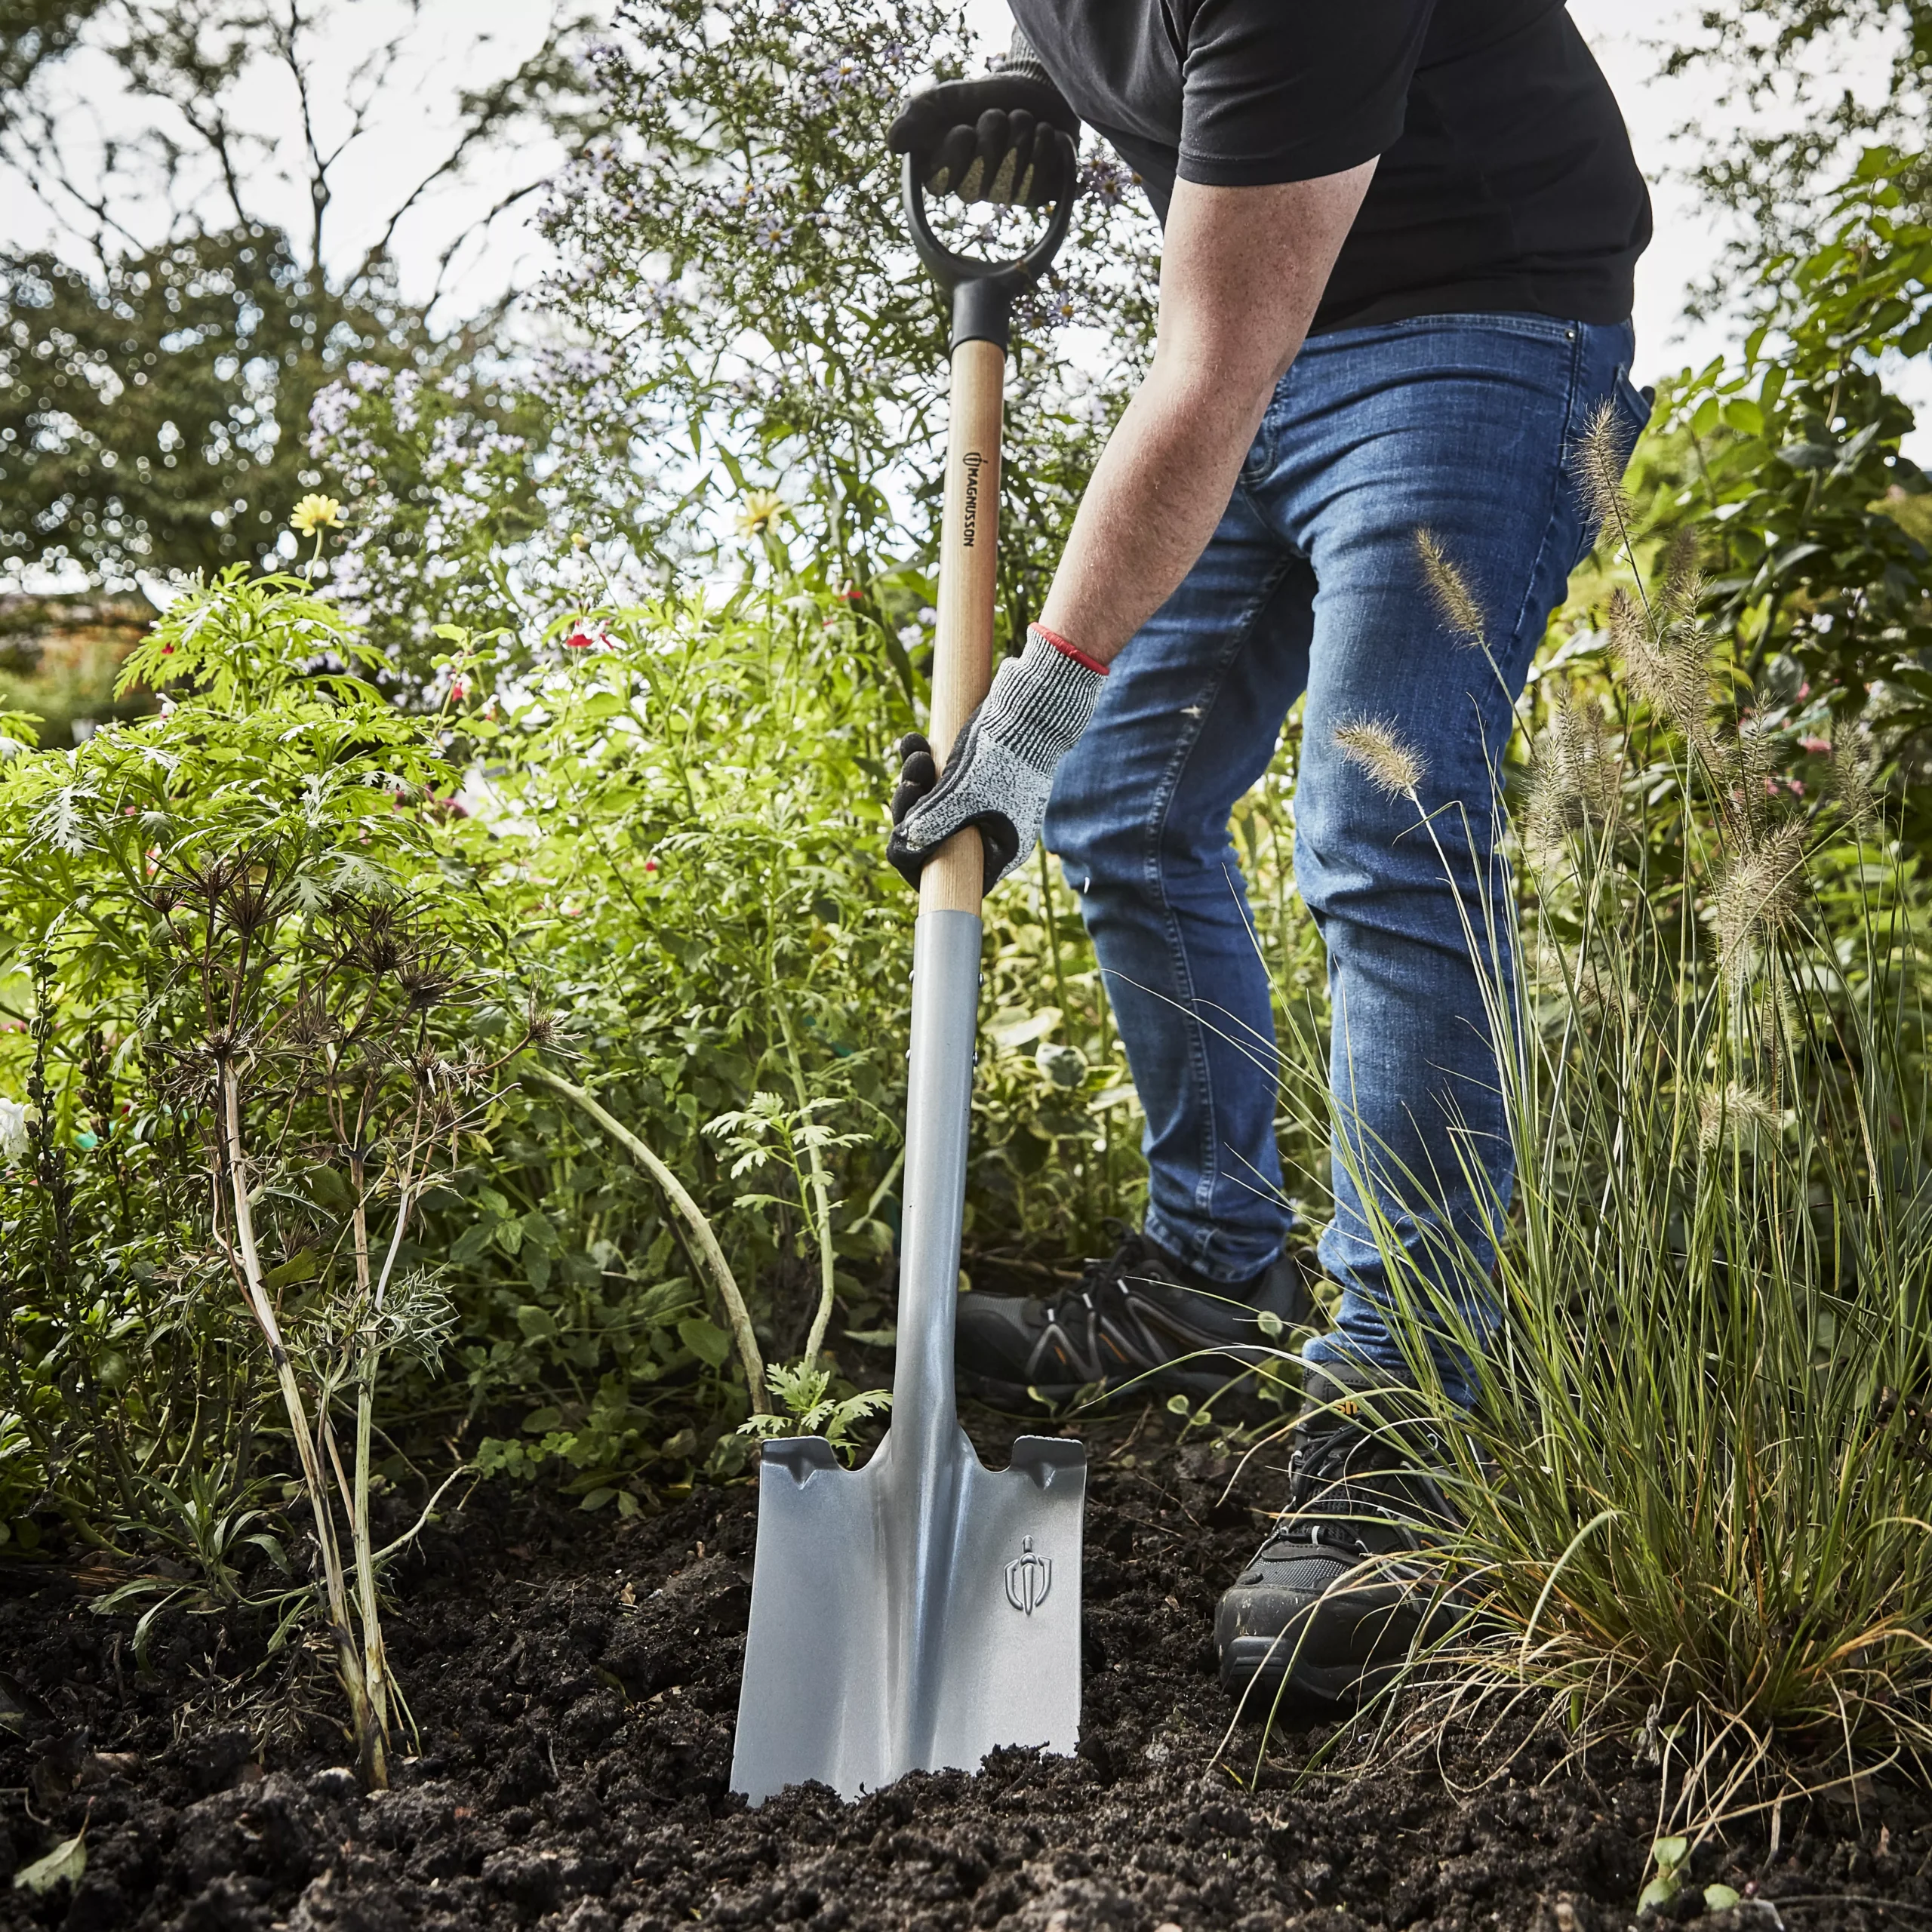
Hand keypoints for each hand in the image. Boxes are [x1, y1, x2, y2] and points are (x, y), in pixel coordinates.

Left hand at [886, 625, 1105, 891]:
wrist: (1033, 703)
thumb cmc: (1004, 753)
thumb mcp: (962, 796)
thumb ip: (930, 827)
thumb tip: (900, 851)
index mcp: (1000, 850)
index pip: (951, 875)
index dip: (918, 864)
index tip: (899, 841)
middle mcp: (991, 831)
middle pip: (934, 838)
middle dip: (912, 809)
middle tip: (908, 781)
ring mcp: (984, 802)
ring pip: (932, 805)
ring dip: (914, 778)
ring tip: (917, 751)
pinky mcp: (975, 775)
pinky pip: (939, 779)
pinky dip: (923, 762)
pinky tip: (915, 740)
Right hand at [888, 72, 1078, 206]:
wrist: (1032, 88)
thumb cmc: (980, 98)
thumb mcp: (943, 98)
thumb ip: (916, 115)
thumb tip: (894, 144)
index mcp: (943, 173)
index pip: (940, 182)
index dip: (955, 154)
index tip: (964, 129)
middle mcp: (972, 190)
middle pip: (979, 178)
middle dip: (992, 132)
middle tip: (996, 115)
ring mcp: (1005, 195)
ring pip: (1013, 171)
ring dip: (1020, 130)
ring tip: (1021, 118)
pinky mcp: (1039, 194)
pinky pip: (1042, 179)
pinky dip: (1045, 143)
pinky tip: (1044, 132)